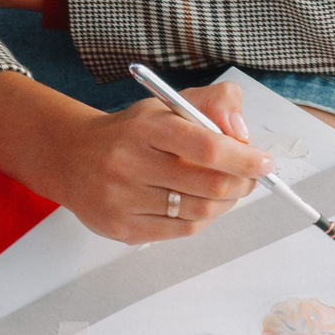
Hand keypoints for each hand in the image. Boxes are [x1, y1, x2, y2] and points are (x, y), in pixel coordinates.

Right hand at [0, 74, 271, 243]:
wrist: (70, 157)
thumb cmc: (129, 131)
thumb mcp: (167, 103)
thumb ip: (213, 104)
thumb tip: (241, 134)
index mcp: (146, 126)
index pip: (207, 146)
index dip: (244, 158)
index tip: (264, 162)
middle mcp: (129, 162)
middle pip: (210, 185)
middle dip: (241, 183)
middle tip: (249, 177)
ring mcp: (122, 198)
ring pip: (200, 212)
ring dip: (224, 203)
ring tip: (224, 190)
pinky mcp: (121, 227)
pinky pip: (180, 231)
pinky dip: (200, 219)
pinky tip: (197, 205)